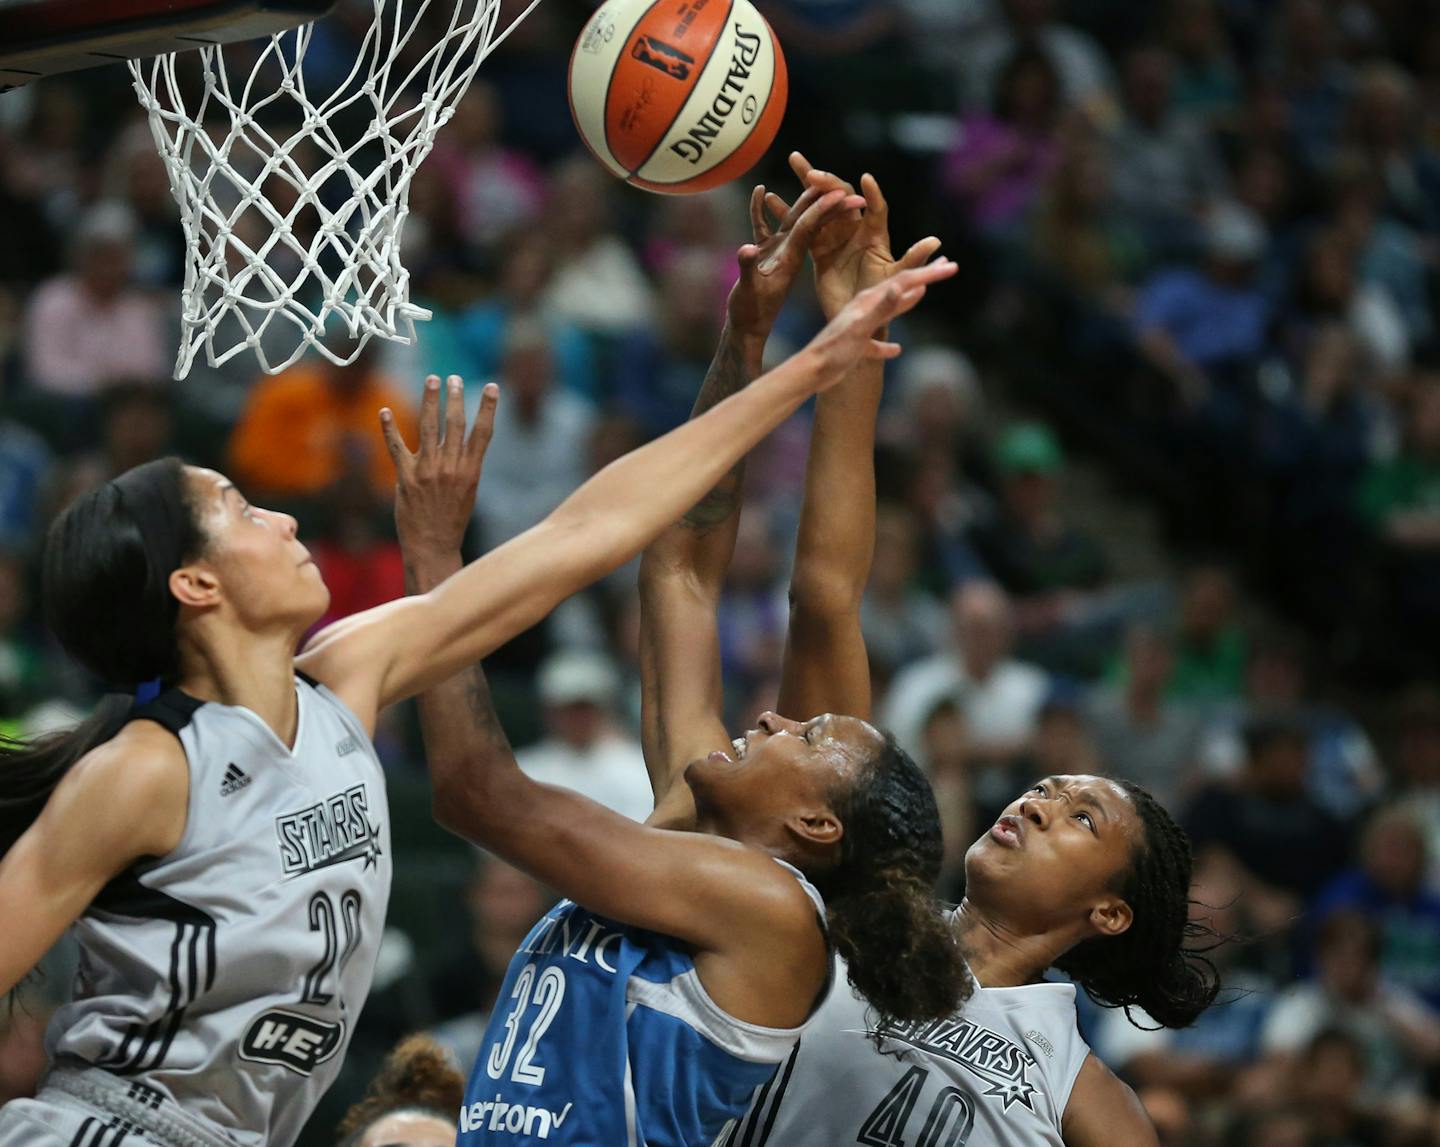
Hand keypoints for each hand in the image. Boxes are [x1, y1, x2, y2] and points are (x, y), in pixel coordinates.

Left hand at [380, 374, 497, 557]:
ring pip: (429, 427)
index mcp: (470, 471)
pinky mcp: (406, 477)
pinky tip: (385, 412)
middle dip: (456, 397)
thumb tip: (459, 439)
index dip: (489, 408)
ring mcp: (427, 471)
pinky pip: (396, 447)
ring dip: (430, 400)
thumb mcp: (467, 491)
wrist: (432, 546)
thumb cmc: (452, 519)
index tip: (492, 387)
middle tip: (454, 378)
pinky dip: (389, 428)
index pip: (483, 433)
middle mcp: (450, 468)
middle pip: (455, 424)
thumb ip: (464, 464)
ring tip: (432, 380)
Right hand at [727, 184, 863, 339]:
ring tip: (800, 171)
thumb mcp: (748, 293)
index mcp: (792, 258)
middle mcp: (790, 251)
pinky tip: (760, 192)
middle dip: (818, 192)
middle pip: (810, 215)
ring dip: (797, 195)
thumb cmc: (750, 315)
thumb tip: (745, 247)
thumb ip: (747, 269)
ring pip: (793, 216)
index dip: (824, 207)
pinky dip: (765, 209)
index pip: (812, 226)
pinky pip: (770, 226)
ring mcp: (780, 251)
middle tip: (823, 168)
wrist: (748, 328)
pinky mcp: (769, 253)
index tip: (839, 189)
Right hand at [778, 152, 941, 318]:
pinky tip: (771, 198)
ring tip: (795, 159)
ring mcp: (836, 235)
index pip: (875, 208)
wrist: (859, 318)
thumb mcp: (898, 278)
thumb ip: (913, 259)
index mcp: (875, 235)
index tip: (866, 179)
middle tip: (810, 171)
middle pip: (842, 196)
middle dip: (827, 180)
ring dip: (807, 182)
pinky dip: (790, 211)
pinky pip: (804, 225)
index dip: (872, 194)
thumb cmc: (882, 298)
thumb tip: (935, 242)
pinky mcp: (819, 247)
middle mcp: (855, 229)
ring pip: (821, 203)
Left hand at [802, 258, 956, 388]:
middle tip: (947, 266)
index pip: (904, 281)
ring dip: (909, 301)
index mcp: (868, 301)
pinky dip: (887, 346)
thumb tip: (903, 286)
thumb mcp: (861, 328)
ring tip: (924, 292)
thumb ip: (882, 307)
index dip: (928, 274)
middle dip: (924, 277)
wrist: (810, 371)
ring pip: (889, 310)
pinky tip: (896, 350)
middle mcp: (864, 308)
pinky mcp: (855, 345)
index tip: (951, 266)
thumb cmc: (834, 350)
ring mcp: (860, 325)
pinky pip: (876, 343)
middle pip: (899, 288)